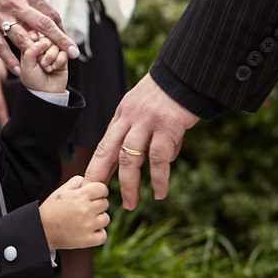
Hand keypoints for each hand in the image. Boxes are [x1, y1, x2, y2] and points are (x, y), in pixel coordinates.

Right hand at [0, 0, 79, 72]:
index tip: (68, 39)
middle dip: (61, 41)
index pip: (50, 12)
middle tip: (74, 53)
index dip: (61, 28)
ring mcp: (0, 17)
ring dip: (38, 54)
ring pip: (24, 39)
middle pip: (45, 25)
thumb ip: (26, 0)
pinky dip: (11, 60)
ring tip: (48, 66)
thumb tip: (40, 16)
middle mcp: (16, 4)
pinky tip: (19, 70)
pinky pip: (1, 48)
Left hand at [18, 36, 68, 94]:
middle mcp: (40, 50)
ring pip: (55, 45)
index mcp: (28, 50)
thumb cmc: (33, 82)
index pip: (32, 36)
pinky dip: (59, 60)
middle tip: (41, 61)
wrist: (46, 94)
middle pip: (45, 39)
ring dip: (51, 57)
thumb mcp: (26, 67)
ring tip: (47, 68)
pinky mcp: (62, 58)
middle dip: (44, 49)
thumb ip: (30, 52)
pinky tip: (55, 68)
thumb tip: (38, 40)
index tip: (36, 45)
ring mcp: (52, 53)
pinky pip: (64, 52)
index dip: (35, 39)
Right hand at [38, 176, 109, 249]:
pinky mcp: (88, 240)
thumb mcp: (61, 190)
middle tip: (84, 209)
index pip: (102, 189)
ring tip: (84, 220)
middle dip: (97, 204)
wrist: (41, 230)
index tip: (93, 196)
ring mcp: (87, 226)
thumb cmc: (52, 209)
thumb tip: (92, 183)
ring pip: (106, 219)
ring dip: (98, 219)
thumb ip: (78, 181)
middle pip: (105, 203)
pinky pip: (103, 235)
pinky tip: (87, 231)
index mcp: (79, 196)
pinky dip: (97, 234)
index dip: (98, 191)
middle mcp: (85, 210)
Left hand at [84, 73, 199, 209]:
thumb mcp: (146, 107)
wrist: (188, 73)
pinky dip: (159, 178)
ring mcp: (147, 122)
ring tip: (130, 203)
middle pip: (108, 151)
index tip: (89, 184)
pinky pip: (159, 158)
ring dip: (129, 184)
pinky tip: (160, 192)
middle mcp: (130, 118)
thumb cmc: (170, 93)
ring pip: (129, 158)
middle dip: (100, 176)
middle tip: (99, 197)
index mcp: (123, 114)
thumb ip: (146, 132)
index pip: (104, 143)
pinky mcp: (167, 126)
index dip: (96, 165)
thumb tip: (157, 160)